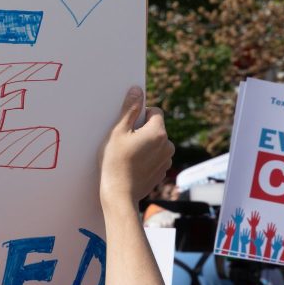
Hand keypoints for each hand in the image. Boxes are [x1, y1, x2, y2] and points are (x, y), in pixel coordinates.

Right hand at [100, 86, 173, 210]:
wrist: (119, 194)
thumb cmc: (115, 162)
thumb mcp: (118, 132)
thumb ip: (130, 109)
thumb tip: (137, 90)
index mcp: (158, 132)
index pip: (155, 111)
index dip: (140, 115)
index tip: (128, 126)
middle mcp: (168, 145)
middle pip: (156, 128)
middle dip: (143, 130)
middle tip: (125, 142)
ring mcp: (166, 160)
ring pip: (156, 143)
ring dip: (145, 144)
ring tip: (128, 155)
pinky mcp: (162, 172)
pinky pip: (156, 157)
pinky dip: (147, 158)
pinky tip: (133, 165)